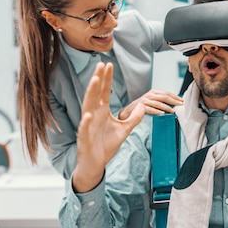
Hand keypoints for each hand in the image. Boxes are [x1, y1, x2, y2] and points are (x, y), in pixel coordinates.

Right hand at [72, 63, 145, 192]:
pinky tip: (89, 114)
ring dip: (90, 93)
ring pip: (88, 106)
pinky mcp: (84, 137)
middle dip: (98, 79)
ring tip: (94, 80)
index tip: (109, 65)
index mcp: (102, 111)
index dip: (107, 79)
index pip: (104, 91)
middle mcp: (93, 114)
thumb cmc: (106, 145)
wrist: (96, 163)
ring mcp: (88, 125)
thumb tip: (143, 105)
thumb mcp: (124, 129)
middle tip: (101, 64)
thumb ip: (134, 118)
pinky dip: (86, 121)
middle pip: (95, 94)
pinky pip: (85, 128)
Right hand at [117, 90, 182, 119]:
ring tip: (173, 111)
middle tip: (181, 105)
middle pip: (164, 97)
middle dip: (174, 101)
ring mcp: (145, 100)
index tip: (182, 100)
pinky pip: (150, 109)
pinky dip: (157, 111)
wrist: (127, 112)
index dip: (175, 97)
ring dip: (167, 107)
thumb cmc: (141, 108)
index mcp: (153, 93)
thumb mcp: (152, 102)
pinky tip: (162, 114)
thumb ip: (160, 102)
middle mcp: (149, 95)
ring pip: (158, 103)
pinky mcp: (141, 107)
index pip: (166, 93)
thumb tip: (173, 105)